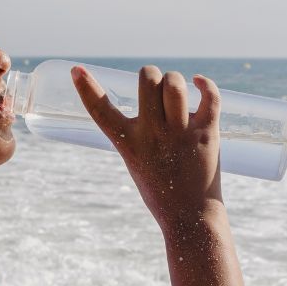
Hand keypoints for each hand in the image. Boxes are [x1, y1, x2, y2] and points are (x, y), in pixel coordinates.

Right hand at [71, 65, 224, 228]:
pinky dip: (205, 84)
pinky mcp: (207, 134)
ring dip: (174, 80)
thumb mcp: (135, 160)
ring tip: (175, 91)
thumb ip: (137, 130)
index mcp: (129, 143)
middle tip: (154, 87)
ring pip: (175, 84)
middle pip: (148, 80)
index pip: (101, 111)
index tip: (76, 69)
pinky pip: (210, 97)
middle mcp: (153, 135)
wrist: (189, 216)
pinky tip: (199, 82)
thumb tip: (152, 90)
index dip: (86, 88)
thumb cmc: (160, 188)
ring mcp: (181, 133)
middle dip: (150, 75)